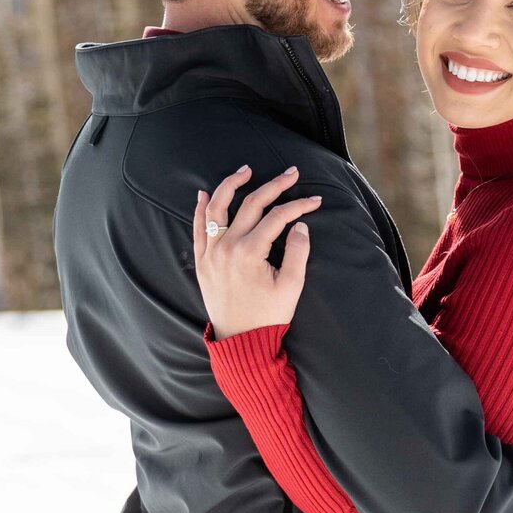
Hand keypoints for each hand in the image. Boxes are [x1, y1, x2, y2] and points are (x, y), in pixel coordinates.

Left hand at [193, 165, 321, 339]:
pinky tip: (204, 193)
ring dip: (230, 185)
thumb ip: (298, 252)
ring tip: (246, 170)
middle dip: (274, 185)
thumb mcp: (291, 286)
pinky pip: (197, 228)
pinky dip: (200, 209)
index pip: (277, 217)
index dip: (298, 205)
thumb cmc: (268, 316)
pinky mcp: (202, 261)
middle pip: (251, 204)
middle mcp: (226, 247)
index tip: (315, 201)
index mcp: (249, 252)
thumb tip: (300, 225)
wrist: (241, 342)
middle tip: (291, 173)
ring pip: (217, 208)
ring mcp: (210, 253)